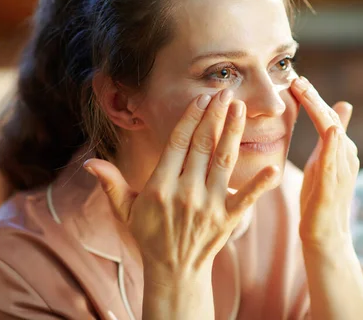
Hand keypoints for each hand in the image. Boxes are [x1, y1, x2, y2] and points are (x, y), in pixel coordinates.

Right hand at [83, 90, 279, 280]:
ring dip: (233, 132)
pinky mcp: (227, 220)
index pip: (177, 144)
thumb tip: (88, 163)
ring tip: (240, 108)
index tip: (200, 99)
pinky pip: (246, 199)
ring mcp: (208, 206)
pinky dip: (260, 184)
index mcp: (159, 186)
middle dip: (214, 116)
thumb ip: (110, 182)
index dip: (190, 119)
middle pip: (202, 146)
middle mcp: (185, 193)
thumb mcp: (125, 209)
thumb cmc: (148, 234)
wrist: (173, 271)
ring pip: (223, 161)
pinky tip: (274, 167)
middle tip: (225, 91)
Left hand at [290, 77, 358, 250]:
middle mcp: (344, 156)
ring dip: (321, 113)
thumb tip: (340, 107)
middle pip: (329, 120)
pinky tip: (329, 131)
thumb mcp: (324, 160)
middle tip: (298, 80)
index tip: (296, 79)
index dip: (313, 97)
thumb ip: (330, 136)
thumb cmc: (321, 196)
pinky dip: (331, 146)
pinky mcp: (332, 188)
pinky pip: (333, 164)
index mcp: (338, 149)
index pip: (325, 117)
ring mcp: (340, 171)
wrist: (325, 235)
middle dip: (314, 99)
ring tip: (307, 94)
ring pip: (333, 136)